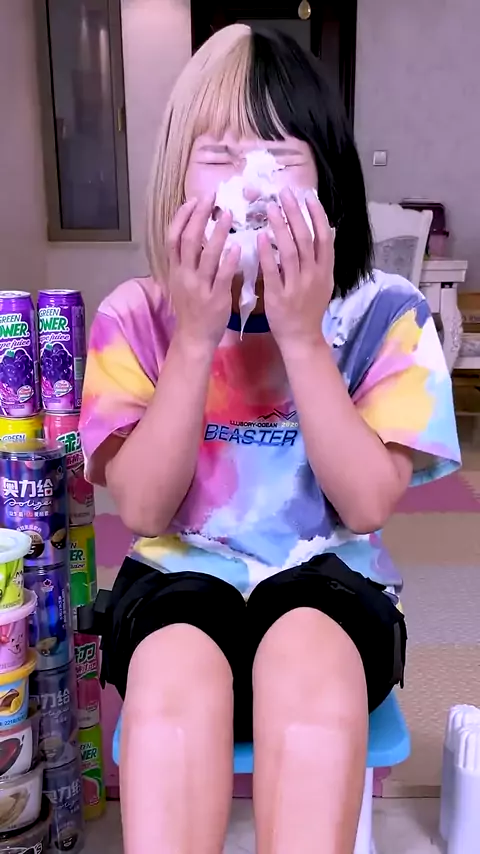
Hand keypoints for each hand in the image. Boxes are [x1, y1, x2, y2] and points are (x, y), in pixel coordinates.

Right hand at [167, 196, 240, 350]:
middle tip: (212, 197)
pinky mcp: (215, 299)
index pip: (173, 237)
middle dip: (199, 215)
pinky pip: (222, 276)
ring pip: (206, 255)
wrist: (193, 338)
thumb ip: (188, 261)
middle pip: (188, 239)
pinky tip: (238, 247)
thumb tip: (197, 233)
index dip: (182, 216)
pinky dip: (229, 260)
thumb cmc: (191, 308)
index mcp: (175, 270)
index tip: (194, 200)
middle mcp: (184, 275)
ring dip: (217, 232)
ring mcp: (199, 287)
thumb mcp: (182, 282)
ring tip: (228, 214)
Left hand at [257, 188, 334, 352]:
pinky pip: (272, 271)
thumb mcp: (324, 283)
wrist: (302, 339)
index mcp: (325, 271)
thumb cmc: (309, 309)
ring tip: (270, 208)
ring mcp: (296, 286)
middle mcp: (313, 275)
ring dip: (280, 227)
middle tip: (284, 193)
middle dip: (295, 213)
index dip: (317, 215)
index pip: (324, 237)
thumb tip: (327, 230)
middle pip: (305, 238)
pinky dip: (267, 253)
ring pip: (290, 251)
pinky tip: (260, 237)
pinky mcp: (278, 296)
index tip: (308, 196)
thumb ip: (322, 259)